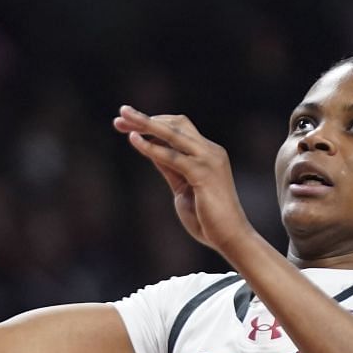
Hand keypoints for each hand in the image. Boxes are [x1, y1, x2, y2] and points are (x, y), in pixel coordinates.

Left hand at [112, 106, 257, 257]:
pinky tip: (134, 140)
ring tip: (124, 117)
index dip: (153, 124)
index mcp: (207, 153)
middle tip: (121, 114)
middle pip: (176, 124)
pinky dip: (152, 147)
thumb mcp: (183, 187)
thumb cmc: (208, 218)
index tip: (126, 125)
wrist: (231, 238)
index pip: (178, 129)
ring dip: (146, 124)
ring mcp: (208, 160)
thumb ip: (171, 169)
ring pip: (174, 133)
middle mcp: (210, 151)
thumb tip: (152, 151)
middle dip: (146, 119)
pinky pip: (173, 157)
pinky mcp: (203, 174)